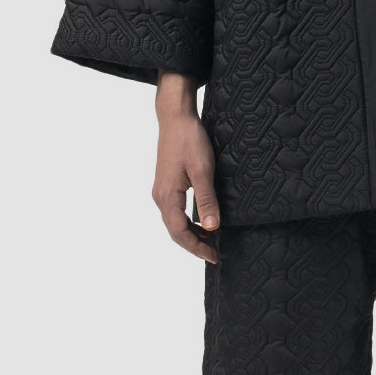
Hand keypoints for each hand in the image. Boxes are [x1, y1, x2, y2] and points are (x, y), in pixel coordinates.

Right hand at [152, 73, 219, 263]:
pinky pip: (175, 212)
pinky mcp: (166, 185)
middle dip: (194, 245)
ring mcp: (161, 191)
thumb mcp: (202, 170)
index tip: (214, 257)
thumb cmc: (189, 140)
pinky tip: (202, 223)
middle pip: (175, 231)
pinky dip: (188, 223)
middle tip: (215, 255)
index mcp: (167, 196)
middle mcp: (160, 197)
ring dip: (192, 235)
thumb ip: (206, 200)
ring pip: (174, 222)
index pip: (179, 232)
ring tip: (211, 243)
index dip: (196, 248)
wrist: (175, 117)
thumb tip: (211, 228)